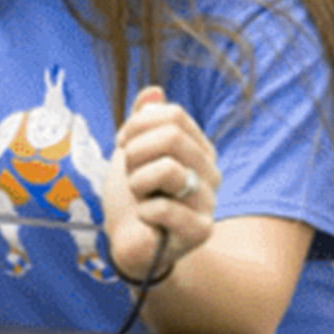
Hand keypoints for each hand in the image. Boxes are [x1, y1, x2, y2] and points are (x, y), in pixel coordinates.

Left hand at [102, 86, 219, 282]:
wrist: (129, 242)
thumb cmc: (133, 196)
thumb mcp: (132, 151)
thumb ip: (143, 121)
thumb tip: (153, 91)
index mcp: (198, 148)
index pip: (173, 114)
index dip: (137, 125)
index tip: (123, 144)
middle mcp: (210, 171)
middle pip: (173, 137)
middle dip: (136, 153)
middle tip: (130, 173)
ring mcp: (208, 201)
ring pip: (168, 169)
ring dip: (138, 181)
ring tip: (139, 196)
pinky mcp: (200, 231)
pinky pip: (163, 208)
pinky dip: (142, 212)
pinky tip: (146, 219)